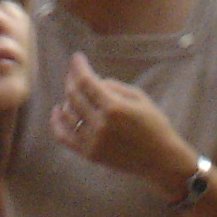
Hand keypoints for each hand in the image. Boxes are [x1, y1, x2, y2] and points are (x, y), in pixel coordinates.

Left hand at [51, 53, 195, 192]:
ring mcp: (92, 141)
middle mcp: (100, 125)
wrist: (160, 159)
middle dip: (71, 79)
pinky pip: (64, 137)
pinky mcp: (89, 155)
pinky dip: (57, 122)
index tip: (76, 57)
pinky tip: (58, 110)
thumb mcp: (139, 97)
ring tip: (73, 90)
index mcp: (114, 107)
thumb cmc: (154, 124)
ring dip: (67, 98)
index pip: (87, 81)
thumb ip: (114, 86)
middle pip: (74, 96)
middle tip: (73, 72)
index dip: (79, 67)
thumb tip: (94, 81)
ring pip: (67, 114)